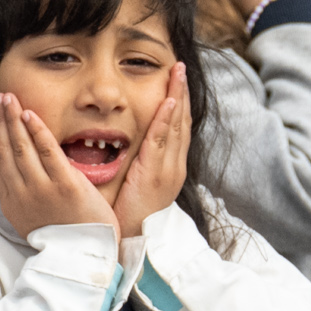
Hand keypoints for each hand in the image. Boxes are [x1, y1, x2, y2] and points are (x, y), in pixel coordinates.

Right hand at [0, 92, 119, 235]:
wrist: (83, 257)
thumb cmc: (64, 239)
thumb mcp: (31, 219)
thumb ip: (24, 195)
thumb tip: (19, 174)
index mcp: (12, 202)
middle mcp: (21, 194)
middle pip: (5, 150)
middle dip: (0, 121)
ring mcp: (41, 189)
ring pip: (21, 147)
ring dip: (13, 120)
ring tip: (9, 99)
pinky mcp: (64, 185)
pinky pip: (47, 151)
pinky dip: (36, 131)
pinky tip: (30, 114)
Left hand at [110, 63, 190, 239]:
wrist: (139, 242)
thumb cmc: (131, 214)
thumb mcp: (137, 183)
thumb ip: (136, 164)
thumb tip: (128, 147)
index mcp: (168, 165)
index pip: (175, 126)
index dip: (176, 102)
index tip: (175, 80)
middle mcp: (174, 164)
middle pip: (181, 120)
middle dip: (181, 92)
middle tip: (179, 67)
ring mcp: (169, 168)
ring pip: (176, 125)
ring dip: (177, 97)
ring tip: (177, 73)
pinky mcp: (157, 175)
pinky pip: (162, 142)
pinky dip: (166, 120)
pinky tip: (169, 101)